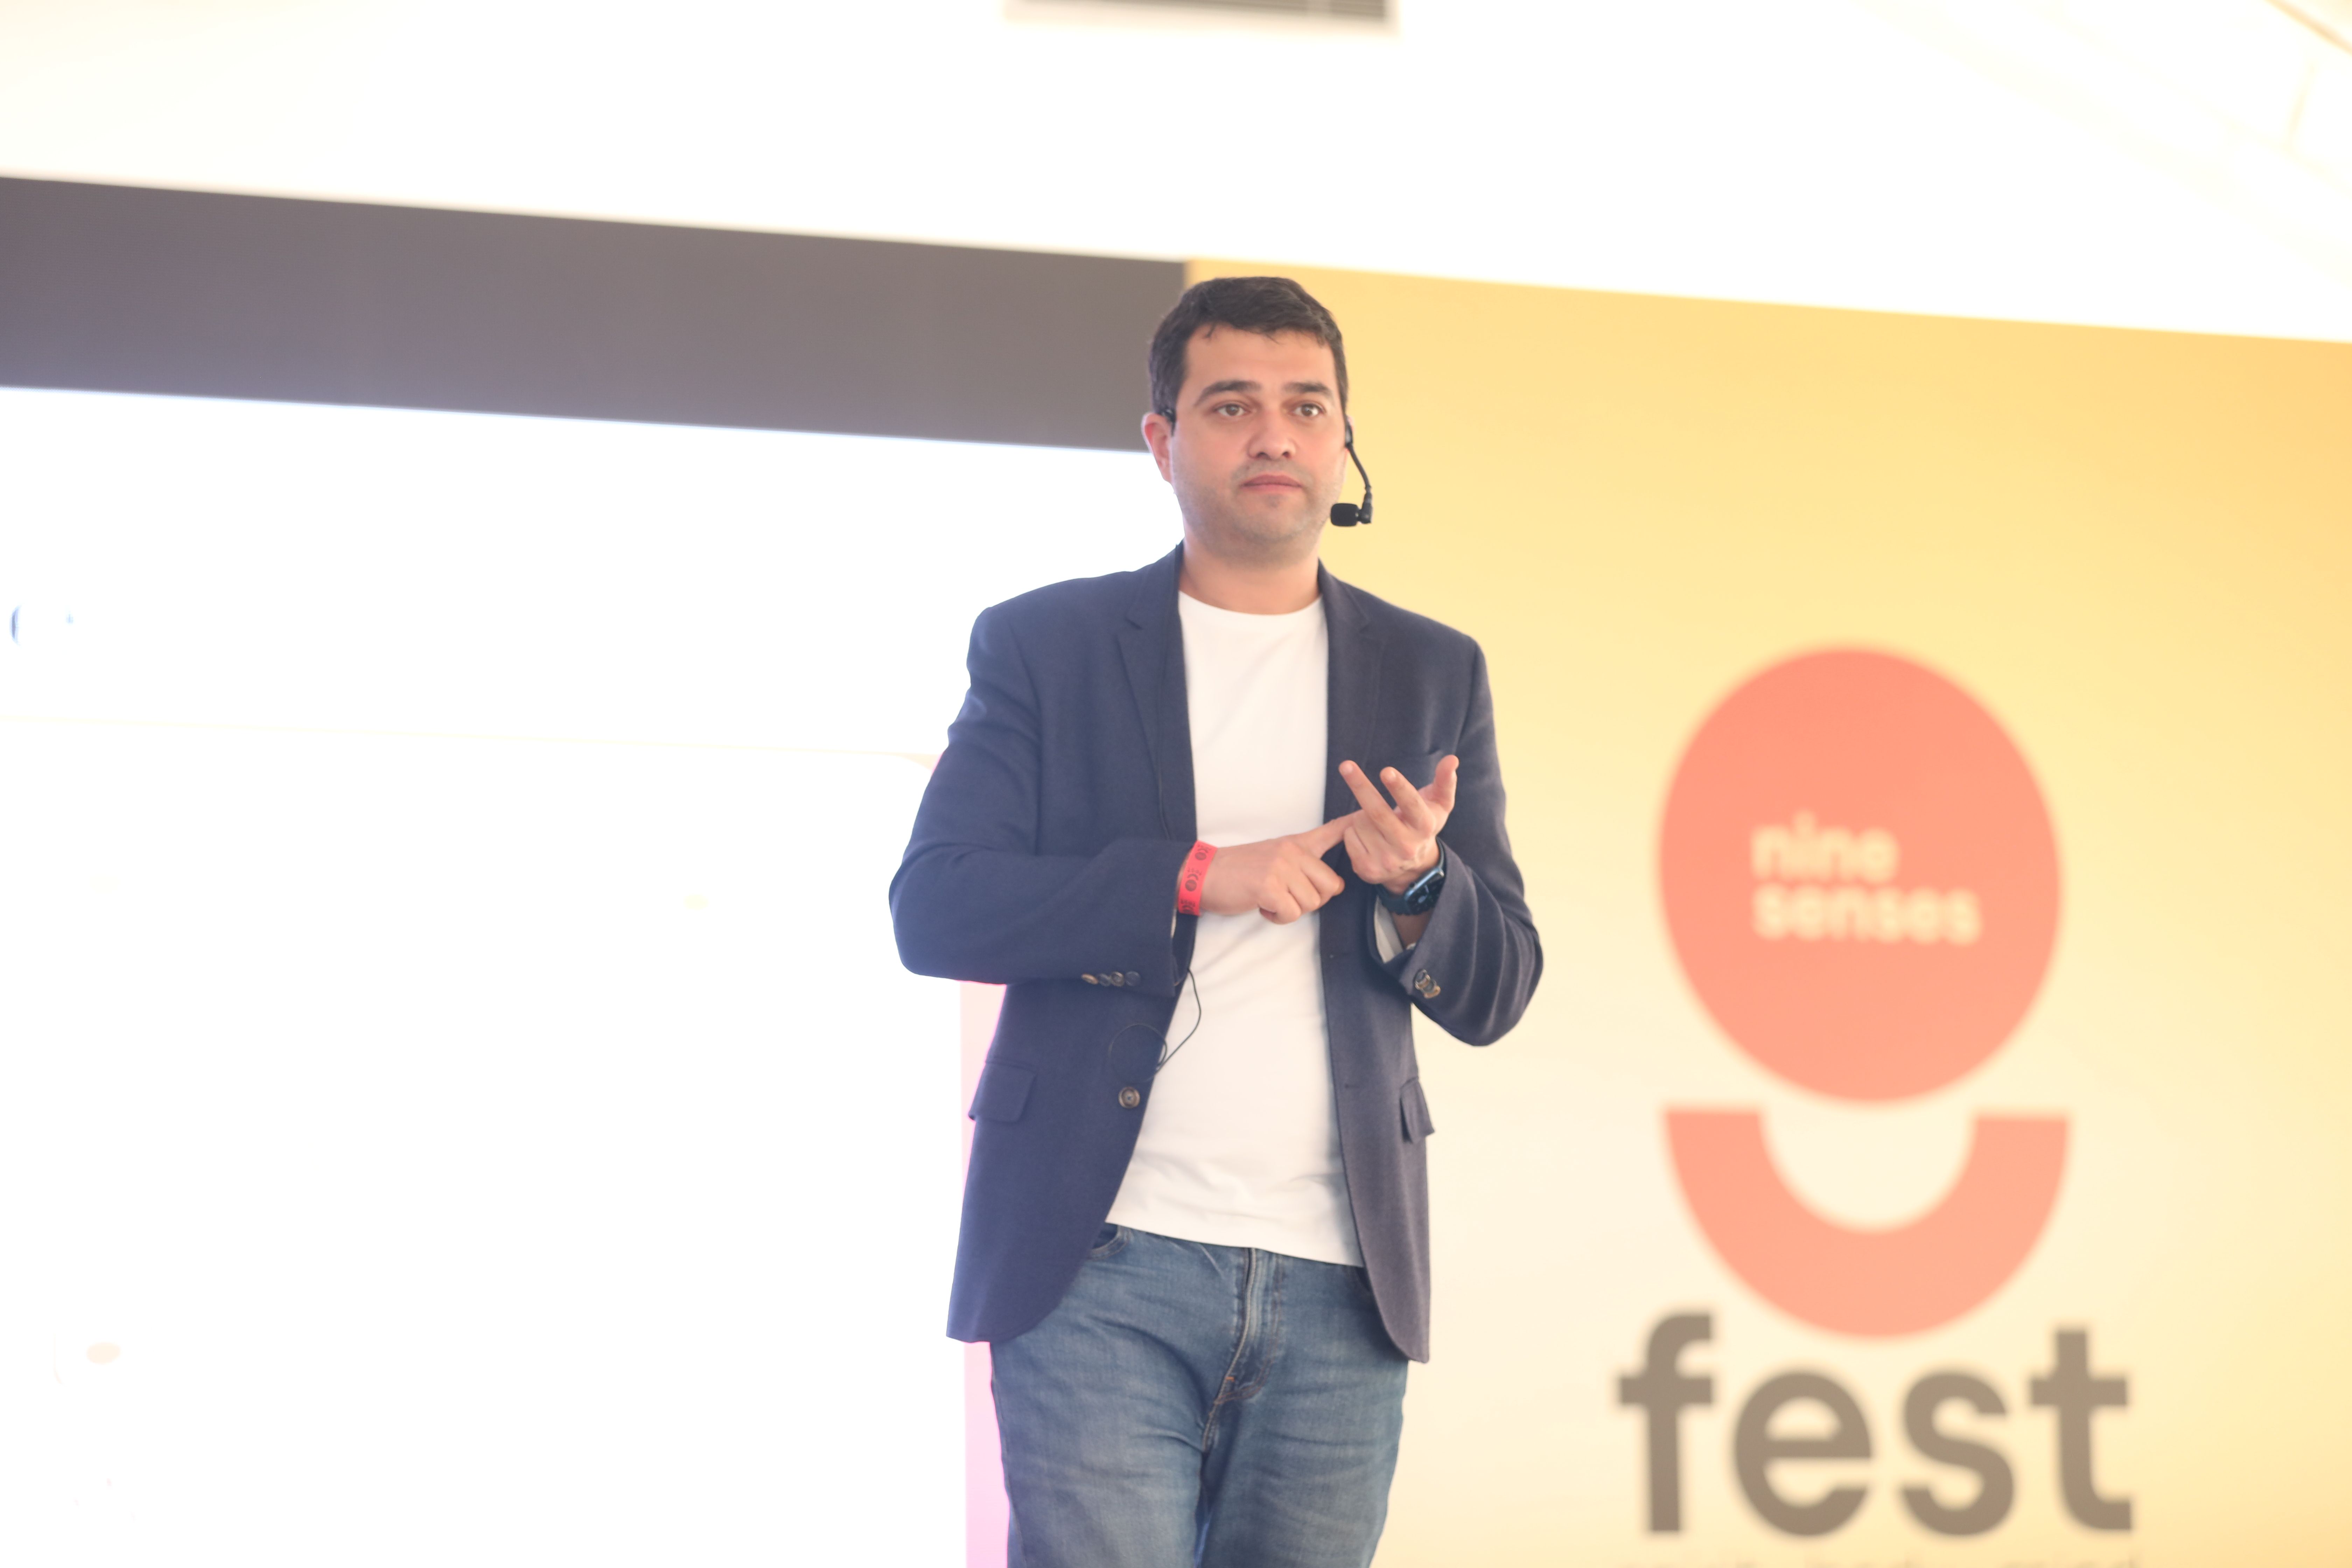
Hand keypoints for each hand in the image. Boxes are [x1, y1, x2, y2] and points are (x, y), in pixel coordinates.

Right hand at [1198, 816, 1352, 923]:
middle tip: (1289, 897)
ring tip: (1271, 900)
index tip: (1369, 816)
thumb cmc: (1239, 871)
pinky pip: (1292, 914)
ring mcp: (1281, 868)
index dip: (1354, 825)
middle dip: (1314, 900)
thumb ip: (1301, 862)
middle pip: (1331, 886)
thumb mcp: (1274, 855)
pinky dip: (1278, 918)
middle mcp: (1292, 852)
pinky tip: (1263, 907)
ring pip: (1312, 903)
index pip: (1332, 831)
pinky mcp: (1268, 887)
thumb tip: (1330, 883)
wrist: (1204, 874)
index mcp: (1296, 843)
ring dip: (1292, 911)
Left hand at [1337, 756, 1458, 892]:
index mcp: (1424, 827)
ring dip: (1361, 815)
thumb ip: (1445, 781)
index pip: (1412, 805)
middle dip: (1360, 786)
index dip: (1399, 788)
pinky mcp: (1368, 869)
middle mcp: (1407, 846)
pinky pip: (1348, 836)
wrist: (1412, 867)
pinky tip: (1366, 836)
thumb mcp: (1439, 805)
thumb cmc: (1422, 825)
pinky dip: (1352, 830)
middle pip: (1378, 813)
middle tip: (1346, 766)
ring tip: (1375, 822)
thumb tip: (1452, 759)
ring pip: (1359, 823)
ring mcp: (1387, 860)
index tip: (1386, 771)